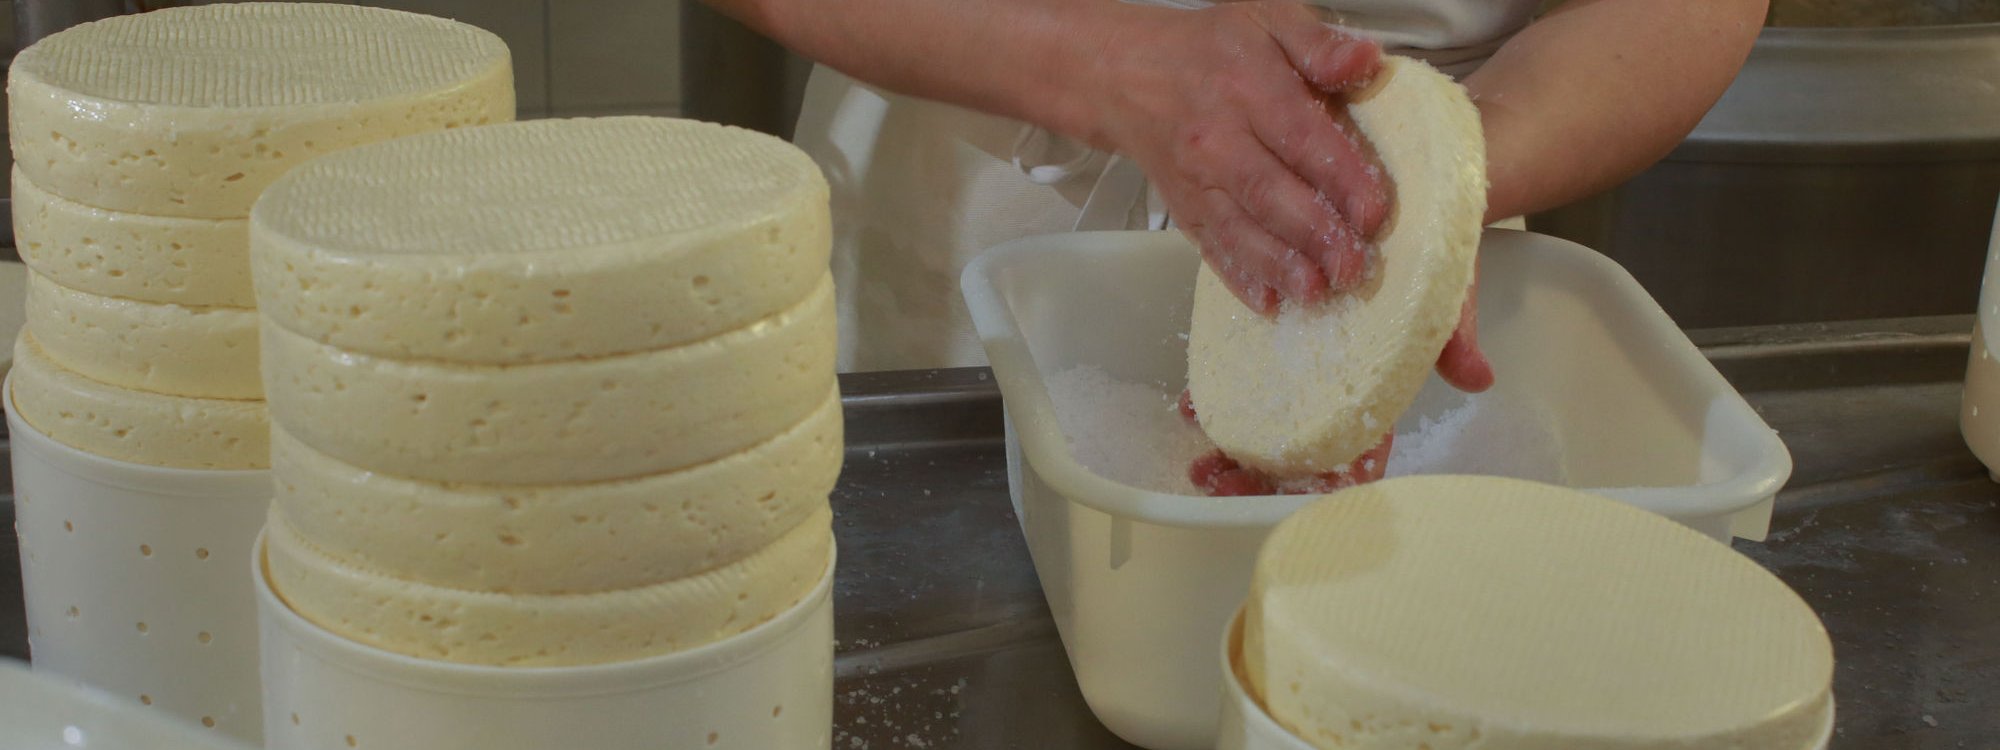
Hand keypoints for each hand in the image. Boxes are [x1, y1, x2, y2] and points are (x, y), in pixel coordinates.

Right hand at [1089, 1, 1388, 312]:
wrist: (1125, 74)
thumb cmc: (1207, 49)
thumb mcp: (1266, 18)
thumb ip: (1318, 42)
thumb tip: (1366, 59)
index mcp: (1247, 86)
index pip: (1300, 135)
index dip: (1339, 176)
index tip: (1373, 211)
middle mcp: (1218, 139)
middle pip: (1269, 192)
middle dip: (1314, 235)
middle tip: (1353, 267)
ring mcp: (1197, 180)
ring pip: (1239, 228)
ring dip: (1279, 265)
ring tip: (1316, 291)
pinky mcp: (1185, 209)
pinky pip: (1210, 247)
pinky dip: (1237, 277)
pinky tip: (1267, 302)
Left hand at [1176, 288, 1490, 496]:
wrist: (1413, 208)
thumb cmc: (1437, 261)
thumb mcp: (1448, 292)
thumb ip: (1453, 336)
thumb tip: (1477, 377)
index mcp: (1377, 391)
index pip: (1356, 453)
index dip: (1325, 482)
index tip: (1285, 491)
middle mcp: (1338, 386)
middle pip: (1298, 450)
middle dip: (1255, 470)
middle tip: (1212, 474)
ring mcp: (1308, 362)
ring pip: (1268, 418)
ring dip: (1230, 439)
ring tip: (1196, 448)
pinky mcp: (1283, 330)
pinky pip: (1248, 371)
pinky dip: (1220, 390)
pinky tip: (1192, 401)